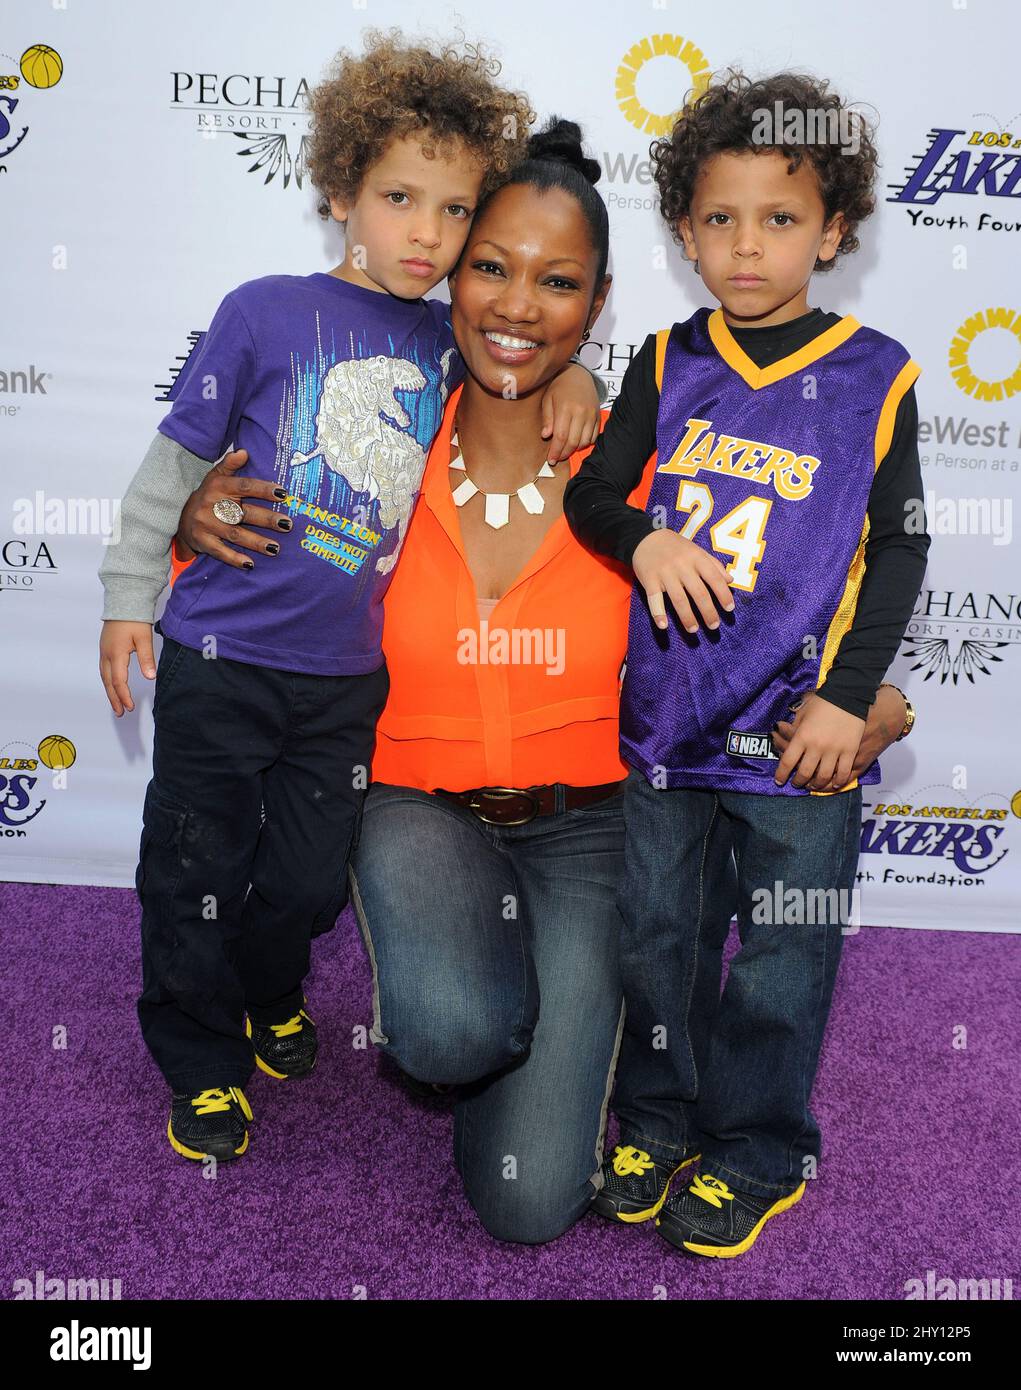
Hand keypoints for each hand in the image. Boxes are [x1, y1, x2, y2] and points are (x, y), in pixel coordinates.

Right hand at [100, 620, 154, 716]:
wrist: (123, 602)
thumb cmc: (134, 619)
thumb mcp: (144, 638)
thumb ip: (147, 658)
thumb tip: (151, 677)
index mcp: (116, 654)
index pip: (119, 681)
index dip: (124, 695)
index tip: (130, 707)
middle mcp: (106, 655)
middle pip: (108, 682)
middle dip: (115, 698)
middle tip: (121, 712)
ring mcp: (103, 651)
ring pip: (104, 677)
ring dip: (110, 691)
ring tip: (116, 704)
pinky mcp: (105, 648)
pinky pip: (104, 669)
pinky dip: (108, 681)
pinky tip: (112, 686)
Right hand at [178, 449, 292, 568]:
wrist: (180, 518)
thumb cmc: (208, 496)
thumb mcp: (216, 477)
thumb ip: (230, 465)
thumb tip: (244, 452)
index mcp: (219, 486)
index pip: (244, 486)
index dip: (264, 489)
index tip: (283, 494)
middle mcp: (212, 504)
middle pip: (244, 513)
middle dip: (267, 519)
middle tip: (287, 524)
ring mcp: (206, 524)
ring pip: (235, 534)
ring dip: (256, 542)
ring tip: (276, 548)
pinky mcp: (202, 542)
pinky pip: (220, 552)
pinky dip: (235, 559)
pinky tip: (250, 564)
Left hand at [540, 361, 601, 460]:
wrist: (577, 375)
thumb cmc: (559, 387)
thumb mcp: (547, 399)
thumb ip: (547, 418)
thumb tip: (546, 436)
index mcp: (566, 408)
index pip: (560, 437)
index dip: (555, 451)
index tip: (550, 459)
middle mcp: (581, 412)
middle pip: (573, 442)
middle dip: (564, 453)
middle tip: (556, 458)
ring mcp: (591, 414)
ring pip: (584, 441)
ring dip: (574, 450)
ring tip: (565, 450)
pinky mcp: (598, 416)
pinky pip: (594, 436)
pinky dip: (585, 443)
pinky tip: (576, 443)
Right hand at [632, 528, 734, 632]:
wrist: (645, 539)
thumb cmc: (675, 547)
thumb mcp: (696, 550)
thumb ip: (713, 564)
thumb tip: (730, 580)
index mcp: (696, 558)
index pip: (714, 578)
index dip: (723, 594)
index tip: (729, 608)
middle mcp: (682, 565)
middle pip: (698, 592)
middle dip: (708, 611)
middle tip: (714, 626)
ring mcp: (665, 573)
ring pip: (678, 599)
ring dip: (687, 616)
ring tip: (693, 630)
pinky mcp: (649, 580)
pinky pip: (654, 599)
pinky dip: (658, 613)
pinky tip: (663, 626)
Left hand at [771, 691, 865, 789]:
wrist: (848, 695)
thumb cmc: (823, 701)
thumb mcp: (802, 713)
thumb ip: (795, 728)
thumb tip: (785, 737)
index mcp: (802, 736)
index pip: (787, 762)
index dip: (781, 774)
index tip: (779, 780)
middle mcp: (816, 746)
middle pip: (804, 773)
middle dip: (798, 782)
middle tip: (796, 783)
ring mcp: (834, 750)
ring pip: (823, 776)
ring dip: (816, 785)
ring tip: (812, 785)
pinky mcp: (850, 751)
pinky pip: (843, 772)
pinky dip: (838, 781)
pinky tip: (834, 784)